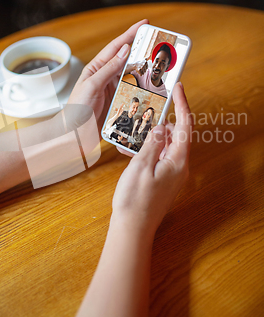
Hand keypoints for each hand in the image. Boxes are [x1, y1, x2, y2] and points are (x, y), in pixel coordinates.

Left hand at [68, 19, 148, 131]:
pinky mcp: (118, 103)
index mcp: (96, 68)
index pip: (116, 47)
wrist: (74, 135)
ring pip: (133, 76)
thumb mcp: (91, 86)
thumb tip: (124, 50)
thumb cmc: (76, 110)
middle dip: (143, 51)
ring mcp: (113, 90)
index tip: (145, 24)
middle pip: (128, 59)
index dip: (131, 34)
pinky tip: (154, 87)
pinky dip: (144, 88)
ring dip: (146, 70)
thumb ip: (108, 69)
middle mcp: (106, 77)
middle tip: (159, 44)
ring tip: (160, 64)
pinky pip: (134, 92)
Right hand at [111, 83, 191, 236]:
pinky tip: (131, 150)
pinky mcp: (163, 179)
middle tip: (147, 111)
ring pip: (166, 145)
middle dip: (162, 121)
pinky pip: (159, 157)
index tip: (178, 88)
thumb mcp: (141, 166)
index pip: (185, 126)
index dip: (183, 105)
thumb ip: (152, 143)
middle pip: (176, 134)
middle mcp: (179, 166)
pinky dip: (148, 149)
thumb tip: (160, 126)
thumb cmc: (135, 201)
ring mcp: (172, 174)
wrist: (132, 228)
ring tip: (134, 133)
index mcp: (178, 161)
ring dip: (151, 136)